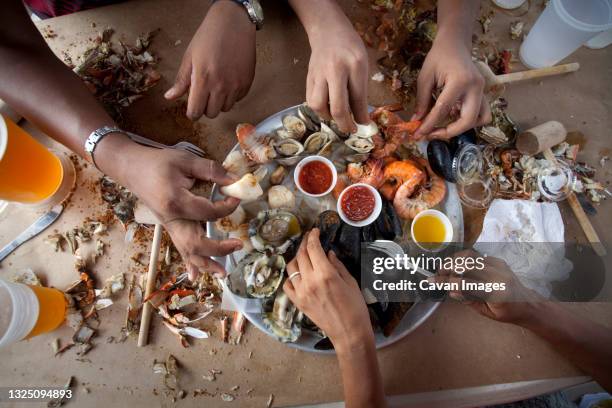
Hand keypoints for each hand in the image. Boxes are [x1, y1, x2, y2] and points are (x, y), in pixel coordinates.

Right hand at [96, 135, 242, 279]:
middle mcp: (172, 219)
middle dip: (218, 248)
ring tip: (222, 274)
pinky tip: (196, 275)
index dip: (226, 208)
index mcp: (176, 202)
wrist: (131, 168)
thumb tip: (235, 180)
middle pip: (195, 243)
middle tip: (238, 244)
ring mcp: (169, 225)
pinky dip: (189, 263)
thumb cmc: (157, 162)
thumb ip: (211, 170)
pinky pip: (179, 248)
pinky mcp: (169, 226)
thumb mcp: (186, 160)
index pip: (208, 213)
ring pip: (187, 251)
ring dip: (205, 264)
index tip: (236, 199)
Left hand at [165, 0, 255, 119]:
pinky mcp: (247, 83)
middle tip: (204, 94)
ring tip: (217, 86)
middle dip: (205, 107)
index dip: (192, 112)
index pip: (196, 112)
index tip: (192, 107)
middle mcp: (221, 87)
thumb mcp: (190, 57)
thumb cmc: (209, 37)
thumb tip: (170, 97)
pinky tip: (228, 81)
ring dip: (219, 102)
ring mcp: (236, 86)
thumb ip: (181, 80)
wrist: (234, 24)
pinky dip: (232, 95)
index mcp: (203, 81)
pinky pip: (238, 99)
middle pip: (211, 113)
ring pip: (226, 108)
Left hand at [283, 229, 373, 351]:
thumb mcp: (351, 282)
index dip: (313, 237)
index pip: (313, 248)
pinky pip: (287, 285)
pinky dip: (290, 277)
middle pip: (301, 255)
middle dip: (305, 244)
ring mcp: (301, 292)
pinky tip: (298, 274)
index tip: (315, 231)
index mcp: (325, 274)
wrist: (348, 332)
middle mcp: (310, 281)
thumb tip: (328, 253)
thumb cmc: (355, 307)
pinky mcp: (298, 302)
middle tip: (309, 239)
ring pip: (291, 267)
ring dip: (296, 258)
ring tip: (303, 255)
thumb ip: (337, 265)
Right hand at [304, 10, 368, 132]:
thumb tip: (359, 116)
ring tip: (336, 116)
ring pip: (318, 105)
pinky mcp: (308, 77)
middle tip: (349, 129)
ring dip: (328, 116)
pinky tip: (326, 108)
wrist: (328, 31)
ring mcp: (319, 74)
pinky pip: (310, 100)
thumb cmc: (350, 48)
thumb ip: (360, 89)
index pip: (358, 98)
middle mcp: (335, 70)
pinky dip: (319, 109)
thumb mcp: (362, 64)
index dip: (361, 116)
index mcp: (355, 65)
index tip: (363, 125)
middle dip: (344, 124)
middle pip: (337, 106)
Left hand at [412, 33, 490, 139]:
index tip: (418, 134)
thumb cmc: (438, 57)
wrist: (455, 43)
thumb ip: (422, 100)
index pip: (443, 109)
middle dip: (449, 132)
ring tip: (443, 126)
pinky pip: (481, 114)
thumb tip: (417, 120)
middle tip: (431, 134)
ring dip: (462, 127)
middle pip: (468, 120)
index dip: (429, 124)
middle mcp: (475, 87)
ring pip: (480, 119)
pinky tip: (453, 116)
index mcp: (460, 80)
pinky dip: (468, 120)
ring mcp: (482, 90)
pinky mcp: (483, 94)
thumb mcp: (425, 77)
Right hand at [436, 250, 543, 323]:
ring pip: (471, 256)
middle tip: (437, 273)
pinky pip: (477, 256)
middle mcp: (497, 275)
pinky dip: (465, 259)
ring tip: (445, 267)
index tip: (431, 281)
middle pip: (466, 264)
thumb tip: (451, 290)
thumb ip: (468, 300)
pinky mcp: (498, 260)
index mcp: (495, 292)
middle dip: (448, 267)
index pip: (464, 283)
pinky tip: (458, 265)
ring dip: (454, 260)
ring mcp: (498, 265)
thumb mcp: (486, 312)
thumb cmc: (506, 312)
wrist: (527, 303)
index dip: (446, 282)